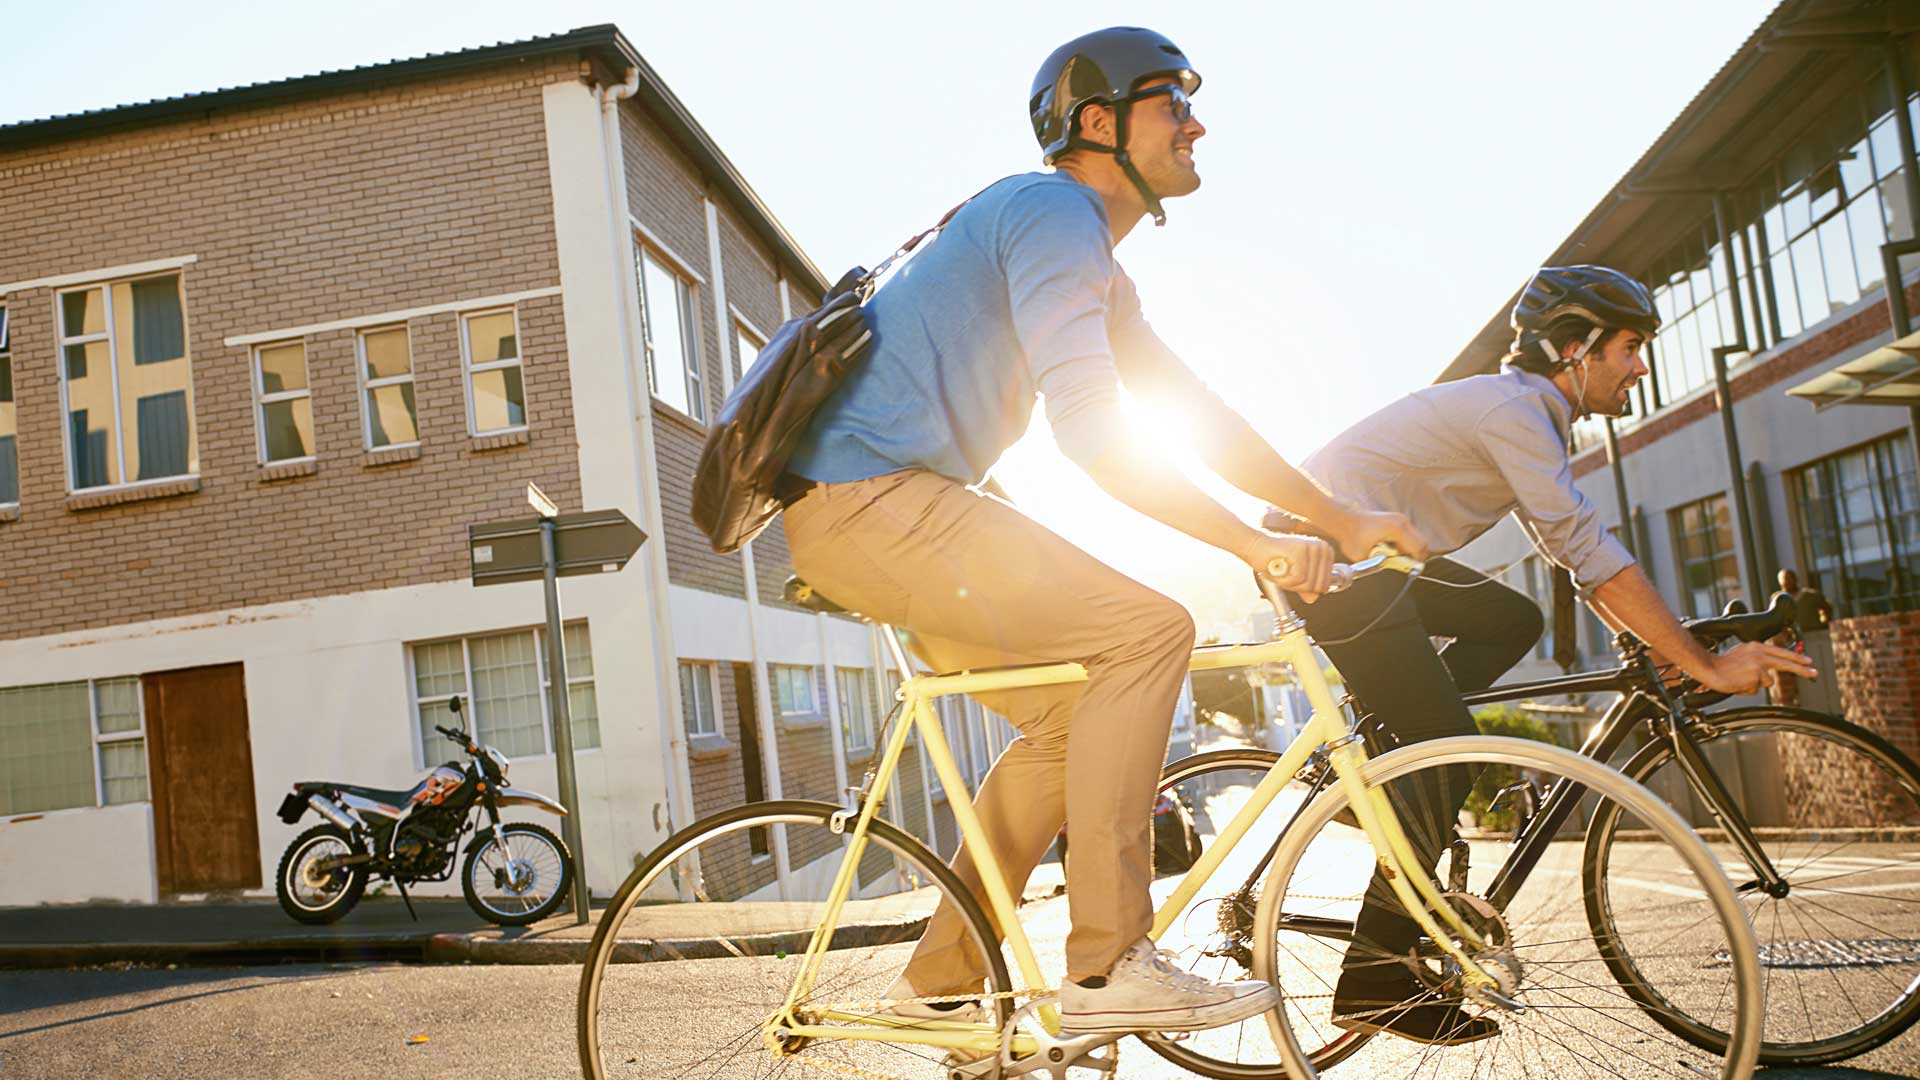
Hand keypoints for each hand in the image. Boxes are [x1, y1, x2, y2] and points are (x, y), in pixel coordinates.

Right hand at [1244, 532, 1333, 602]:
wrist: (1255, 547)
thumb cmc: (1273, 559)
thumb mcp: (1293, 576)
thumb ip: (1306, 586)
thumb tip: (1314, 598)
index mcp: (1325, 551)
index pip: (1326, 584)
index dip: (1307, 587)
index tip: (1294, 575)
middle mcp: (1321, 547)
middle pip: (1318, 586)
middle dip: (1299, 587)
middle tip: (1286, 574)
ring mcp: (1312, 548)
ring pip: (1308, 585)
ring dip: (1290, 584)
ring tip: (1282, 570)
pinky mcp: (1300, 553)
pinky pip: (1298, 580)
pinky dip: (1285, 580)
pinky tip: (1279, 569)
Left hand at [1330, 508, 1429, 562]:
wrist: (1342, 520)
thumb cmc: (1350, 536)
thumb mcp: (1363, 557)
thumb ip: (1381, 564)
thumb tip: (1394, 568)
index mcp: (1397, 529)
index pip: (1418, 548)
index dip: (1417, 562)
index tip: (1411, 571)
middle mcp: (1402, 521)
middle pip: (1422, 542)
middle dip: (1415, 556)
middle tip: (1402, 566)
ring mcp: (1400, 518)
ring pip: (1415, 538)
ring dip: (1408, 550)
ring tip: (1390, 556)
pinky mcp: (1396, 519)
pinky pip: (1408, 534)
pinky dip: (1403, 544)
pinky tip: (1388, 548)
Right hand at [1694, 641, 1817, 694]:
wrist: (1707, 667)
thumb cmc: (1721, 664)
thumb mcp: (1742, 654)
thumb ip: (1758, 658)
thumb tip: (1770, 672)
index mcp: (1756, 646)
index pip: (1781, 651)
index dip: (1796, 657)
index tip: (1809, 661)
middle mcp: (1759, 654)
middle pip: (1786, 663)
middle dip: (1802, 669)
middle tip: (1814, 673)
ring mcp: (1758, 665)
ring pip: (1767, 681)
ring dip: (1756, 684)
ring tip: (1739, 680)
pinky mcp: (1755, 677)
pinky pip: (1756, 688)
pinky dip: (1748, 689)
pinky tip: (1738, 684)